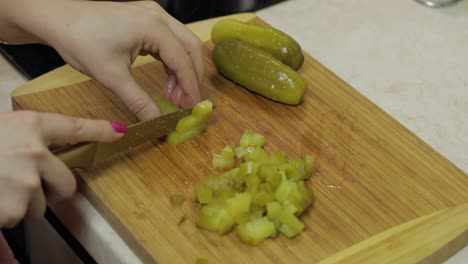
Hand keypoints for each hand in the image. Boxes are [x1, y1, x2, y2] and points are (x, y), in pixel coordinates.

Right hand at [0, 111, 123, 227]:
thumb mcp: (2, 128)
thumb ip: (28, 137)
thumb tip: (46, 146)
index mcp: (30, 126)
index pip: (75, 127)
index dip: (100, 131)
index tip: (118, 132)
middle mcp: (35, 152)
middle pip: (67, 181)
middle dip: (52, 188)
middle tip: (24, 182)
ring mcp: (28, 181)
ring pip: (42, 203)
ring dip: (25, 202)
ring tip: (1, 187)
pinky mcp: (15, 206)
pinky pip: (21, 216)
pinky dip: (8, 213)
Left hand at [46, 0, 203, 119]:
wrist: (56, 18)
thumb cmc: (80, 39)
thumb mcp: (111, 76)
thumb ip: (138, 100)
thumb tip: (155, 121)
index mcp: (153, 27)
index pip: (183, 60)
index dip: (190, 87)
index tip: (192, 108)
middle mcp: (158, 16)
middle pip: (191, 48)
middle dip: (191, 77)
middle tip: (185, 103)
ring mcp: (152, 14)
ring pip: (182, 43)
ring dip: (182, 70)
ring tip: (172, 95)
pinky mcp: (145, 18)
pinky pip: (169, 40)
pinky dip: (171, 61)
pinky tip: (165, 79)